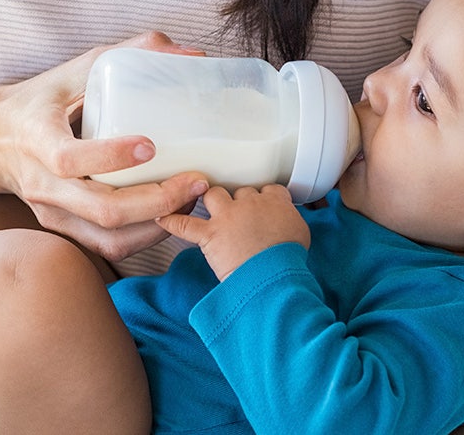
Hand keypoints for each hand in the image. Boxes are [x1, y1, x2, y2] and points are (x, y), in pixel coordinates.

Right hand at [0, 31, 209, 260]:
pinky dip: (146, 236)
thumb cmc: (41, 101)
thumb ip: (131, 52)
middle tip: (196, 181)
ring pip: (110, 237)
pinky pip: (108, 246)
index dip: (111, 156)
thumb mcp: (76, 69)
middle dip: (158, 201)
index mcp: (37, 139)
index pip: (69, 159)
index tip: (151, 146)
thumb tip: (193, 53)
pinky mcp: (64, 228)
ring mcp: (52, 212)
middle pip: (103, 210)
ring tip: (191, 200)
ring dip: (158, 225)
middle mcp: (43, 184)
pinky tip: (170, 214)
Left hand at [157, 184, 309, 280]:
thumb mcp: (301, 233)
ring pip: (213, 195)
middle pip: (239, 191)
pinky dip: (172, 222)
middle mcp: (249, 203)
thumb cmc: (289, 259)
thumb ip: (290, 221)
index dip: (263, 197)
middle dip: (238, 201)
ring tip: (208, 206)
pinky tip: (163, 219)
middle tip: (238, 215)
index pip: (267, 189)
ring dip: (210, 200)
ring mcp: (227, 216)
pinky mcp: (210, 234)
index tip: (262, 205)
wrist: (273, 275)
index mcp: (274, 201)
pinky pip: (184, 224)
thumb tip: (286, 224)